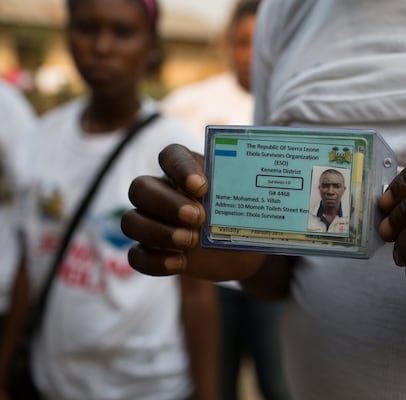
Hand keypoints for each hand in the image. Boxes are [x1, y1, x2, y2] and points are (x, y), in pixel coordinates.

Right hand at [121, 144, 264, 279]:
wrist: (242, 251)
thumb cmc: (241, 216)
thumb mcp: (245, 202)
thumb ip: (240, 191)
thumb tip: (255, 181)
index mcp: (185, 171)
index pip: (170, 156)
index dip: (180, 168)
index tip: (201, 186)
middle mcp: (162, 192)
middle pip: (141, 188)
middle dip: (167, 203)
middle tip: (198, 217)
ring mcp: (152, 222)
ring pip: (131, 221)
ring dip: (158, 232)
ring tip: (190, 241)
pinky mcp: (152, 251)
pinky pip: (136, 255)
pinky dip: (155, 261)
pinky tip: (180, 262)